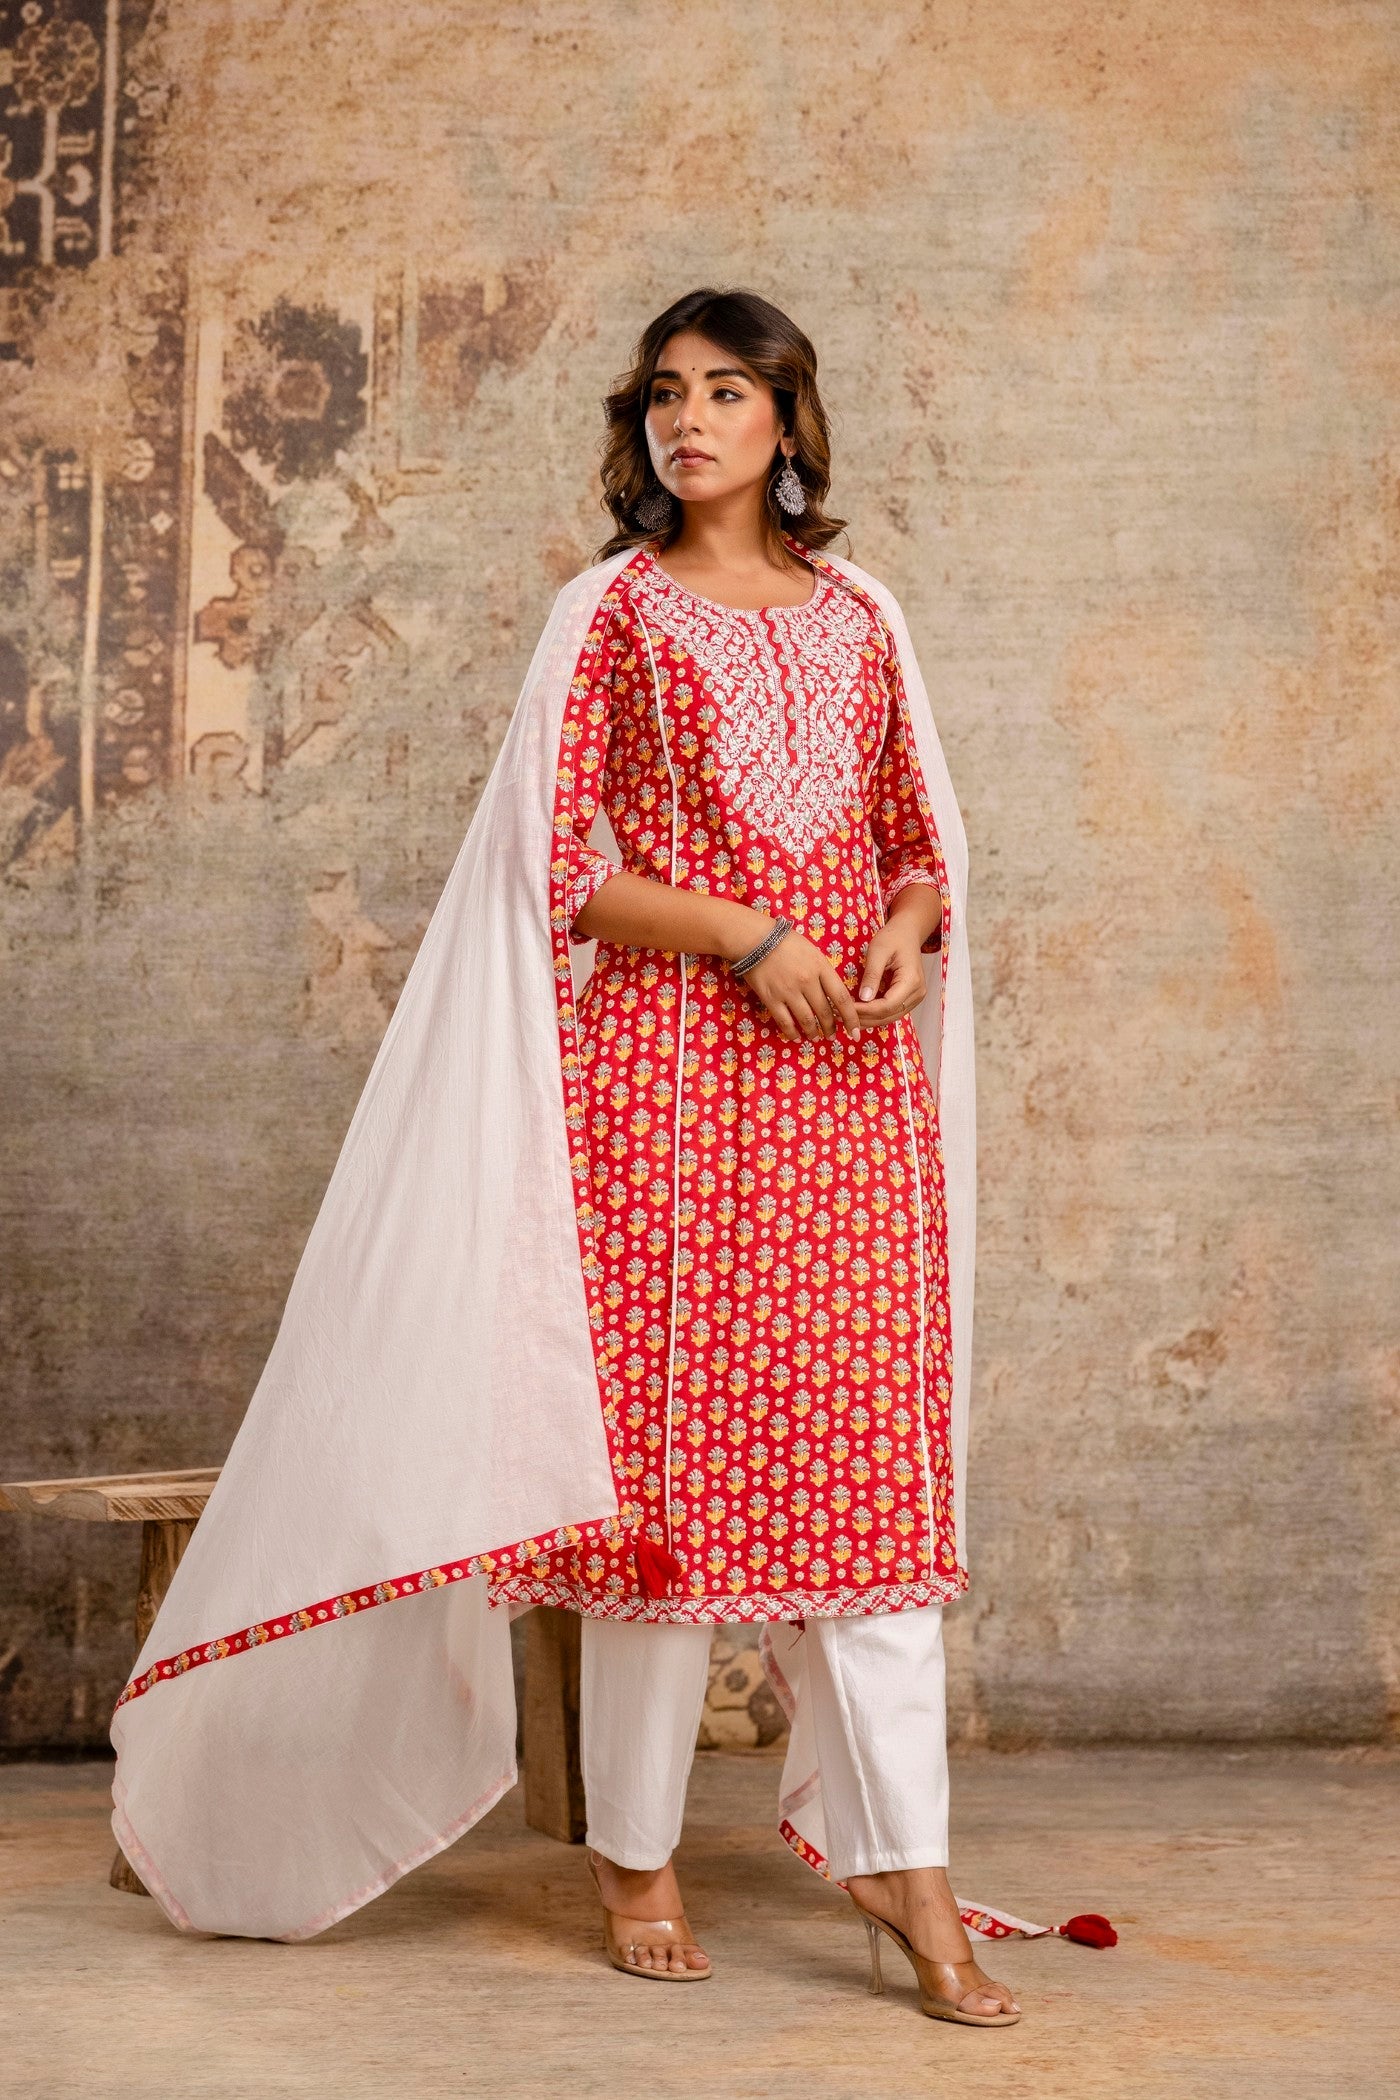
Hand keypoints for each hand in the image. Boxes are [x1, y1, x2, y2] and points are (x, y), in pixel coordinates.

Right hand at [738, 926, 863, 1043]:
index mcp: (821, 967)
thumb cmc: (786, 942)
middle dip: (831, 1028)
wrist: (755, 938)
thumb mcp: (813, 952)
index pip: (841, 998)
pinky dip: (792, 1033)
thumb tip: (832, 995)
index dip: (851, 1018)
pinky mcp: (771, 999)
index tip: (855, 1031)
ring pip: (807, 1020)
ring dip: (814, 1032)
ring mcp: (789, 991)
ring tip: (816, 1037)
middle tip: (833, 1035)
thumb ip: (823, 972)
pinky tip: (797, 1037)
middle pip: (825, 1012)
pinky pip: (785, 1022)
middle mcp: (807, 981)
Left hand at [852, 922, 929, 1028]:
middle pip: (888, 1015)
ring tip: (845, 1016)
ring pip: (889, 1017)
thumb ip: (872, 974)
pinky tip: (857, 1013)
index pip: (887, 1005)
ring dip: (867, 1019)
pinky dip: (873, 1015)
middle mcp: (917, 993)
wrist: (907, 934)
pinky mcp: (908, 999)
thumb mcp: (878, 950)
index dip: (865, 1010)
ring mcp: (914, 998)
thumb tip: (864, 999)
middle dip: (864, 1018)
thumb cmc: (893, 938)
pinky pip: (890, 1012)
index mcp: (911, 981)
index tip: (845, 1008)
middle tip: (839, 1015)